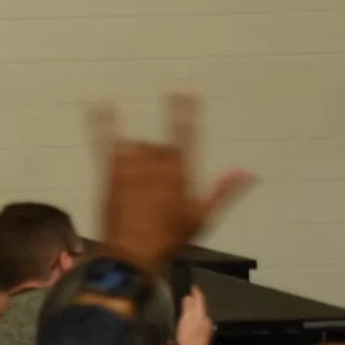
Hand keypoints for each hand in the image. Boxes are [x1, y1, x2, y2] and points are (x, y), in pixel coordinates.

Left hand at [86, 95, 252, 274]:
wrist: (132, 255)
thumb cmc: (169, 239)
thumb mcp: (202, 217)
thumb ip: (224, 190)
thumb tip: (248, 172)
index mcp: (182, 173)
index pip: (187, 134)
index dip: (186, 111)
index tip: (185, 90)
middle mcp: (157, 164)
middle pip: (159, 146)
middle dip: (159, 161)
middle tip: (155, 192)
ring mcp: (132, 166)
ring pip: (137, 146)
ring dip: (138, 157)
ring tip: (137, 185)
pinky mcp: (110, 172)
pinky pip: (105, 141)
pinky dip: (101, 122)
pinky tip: (96, 103)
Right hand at [174, 287, 215, 344]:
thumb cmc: (187, 344)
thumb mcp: (184, 325)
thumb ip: (187, 310)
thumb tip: (188, 297)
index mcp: (201, 316)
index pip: (200, 300)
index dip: (196, 292)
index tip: (192, 285)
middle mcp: (206, 320)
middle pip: (201, 307)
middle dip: (195, 300)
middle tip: (187, 294)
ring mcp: (206, 329)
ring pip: (201, 314)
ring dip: (194, 309)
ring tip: (185, 305)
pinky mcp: (204, 336)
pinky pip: (200, 321)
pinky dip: (194, 317)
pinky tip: (188, 320)